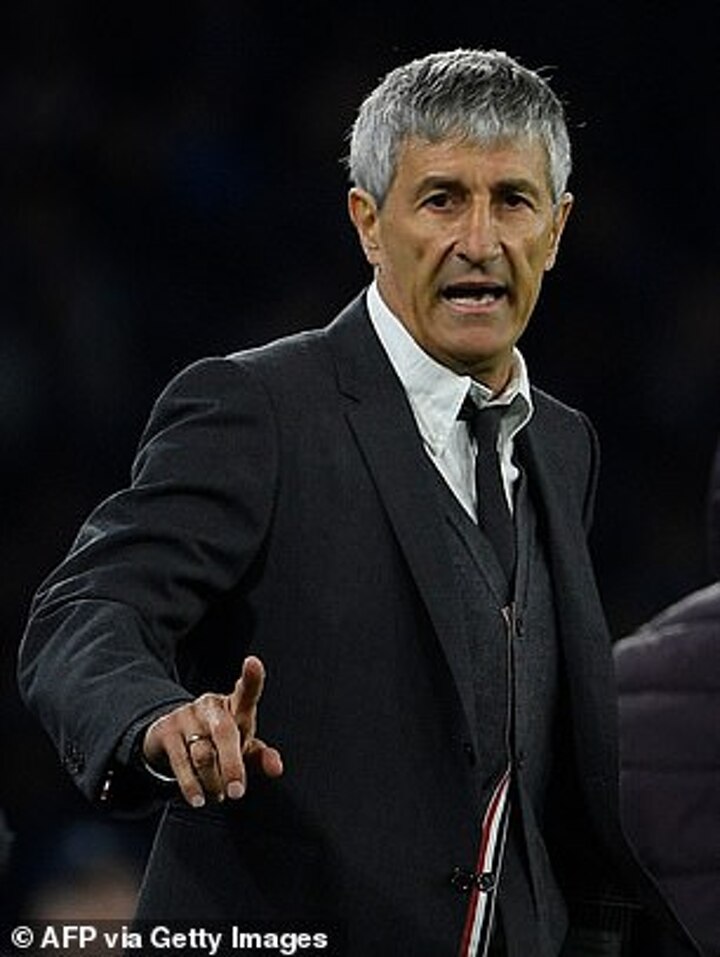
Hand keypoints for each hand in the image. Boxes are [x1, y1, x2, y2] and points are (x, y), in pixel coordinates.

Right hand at [142, 655, 282, 806]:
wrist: (173, 737)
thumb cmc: (218, 740)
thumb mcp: (242, 747)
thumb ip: (262, 756)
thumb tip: (277, 768)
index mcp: (235, 706)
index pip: (246, 690)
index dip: (251, 677)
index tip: (253, 662)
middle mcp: (211, 706)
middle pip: (225, 733)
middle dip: (232, 765)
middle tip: (237, 792)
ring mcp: (187, 716)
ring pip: (203, 754)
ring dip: (213, 782)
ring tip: (219, 795)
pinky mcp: (166, 731)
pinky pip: (181, 763)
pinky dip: (191, 786)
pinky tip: (199, 798)